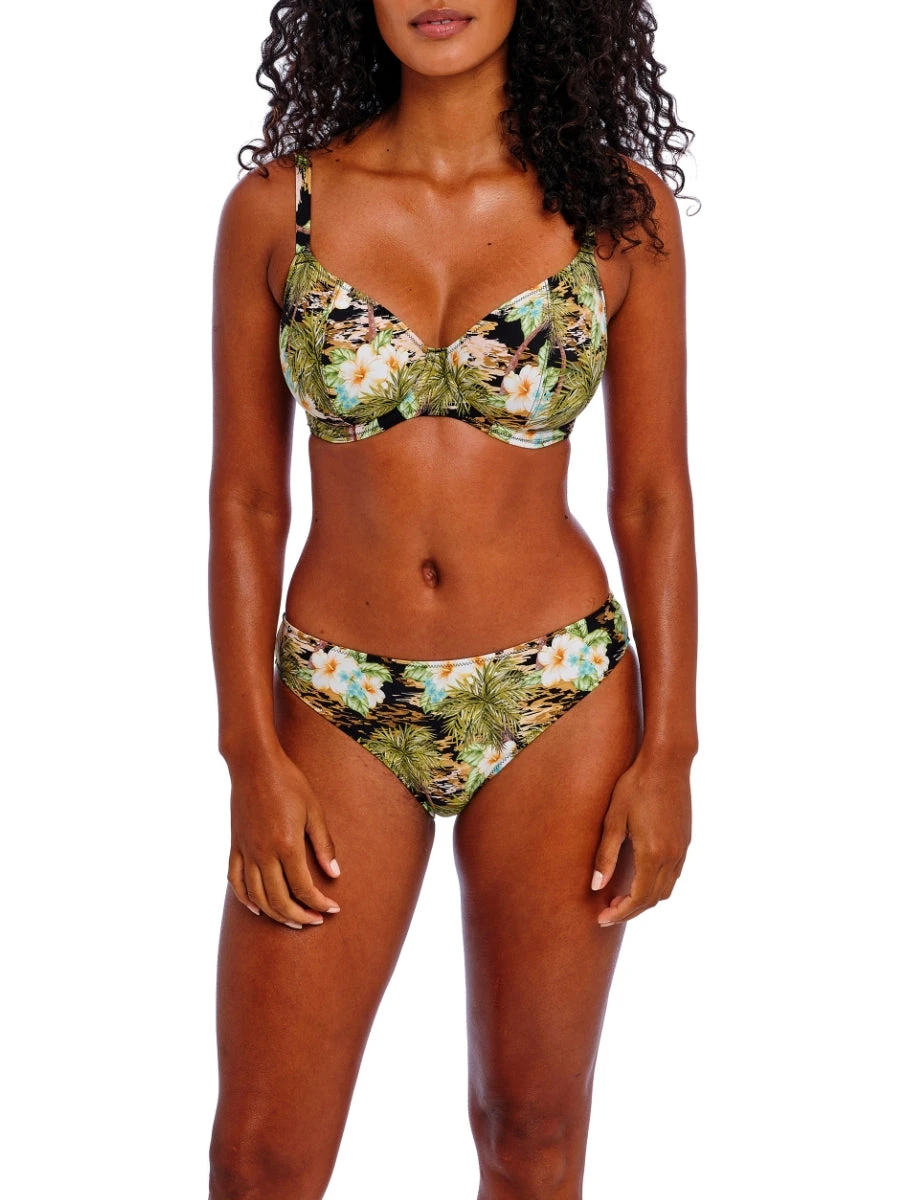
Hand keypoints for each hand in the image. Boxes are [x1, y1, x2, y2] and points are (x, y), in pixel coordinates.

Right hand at [227, 746, 340, 927]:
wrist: (254, 764)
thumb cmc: (289, 782)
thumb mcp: (314, 810)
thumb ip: (323, 844)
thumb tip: (335, 874)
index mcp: (287, 845)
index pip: (303, 888)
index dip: (319, 904)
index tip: (332, 909)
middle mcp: (263, 853)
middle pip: (279, 900)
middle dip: (299, 916)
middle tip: (315, 921)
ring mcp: (246, 851)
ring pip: (257, 896)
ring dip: (275, 914)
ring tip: (292, 921)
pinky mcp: (235, 845)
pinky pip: (235, 880)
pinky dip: (245, 899)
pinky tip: (257, 908)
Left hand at [591, 752, 691, 925]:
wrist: (667, 762)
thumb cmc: (635, 786)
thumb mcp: (614, 819)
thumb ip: (606, 855)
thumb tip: (597, 886)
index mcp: (652, 853)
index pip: (638, 898)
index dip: (620, 913)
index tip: (601, 919)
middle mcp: (672, 856)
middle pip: (653, 899)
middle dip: (631, 910)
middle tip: (606, 912)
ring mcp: (682, 850)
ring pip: (665, 890)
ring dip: (645, 900)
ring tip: (620, 899)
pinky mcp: (685, 842)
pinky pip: (673, 876)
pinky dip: (656, 886)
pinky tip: (639, 879)